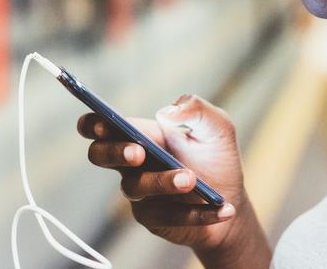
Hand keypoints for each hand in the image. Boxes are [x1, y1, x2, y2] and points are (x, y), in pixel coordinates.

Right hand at [77, 94, 252, 253]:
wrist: (233, 198)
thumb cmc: (217, 157)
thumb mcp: (217, 126)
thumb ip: (196, 108)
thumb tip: (166, 112)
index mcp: (141, 134)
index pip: (101, 125)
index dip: (93, 123)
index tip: (103, 123)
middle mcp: (133, 163)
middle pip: (99, 155)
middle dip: (115, 152)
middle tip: (139, 153)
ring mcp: (140, 192)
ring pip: (134, 187)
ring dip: (163, 182)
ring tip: (192, 180)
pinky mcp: (154, 219)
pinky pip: (166, 217)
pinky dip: (196, 213)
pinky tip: (222, 208)